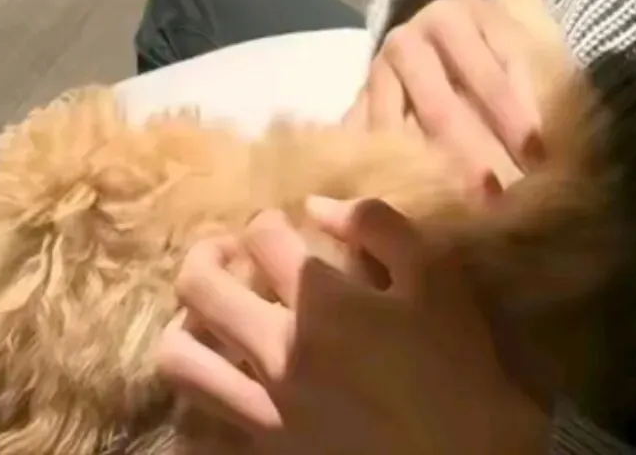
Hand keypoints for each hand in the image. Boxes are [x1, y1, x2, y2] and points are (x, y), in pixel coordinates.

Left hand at [156, 199, 549, 454]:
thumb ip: (376, 224)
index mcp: (320, 301)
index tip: (284, 229)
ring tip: (207, 319)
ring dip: (185, 326)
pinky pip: (201, 428)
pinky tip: (223, 383)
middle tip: (227, 255)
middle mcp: (278, 350)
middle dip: (207, 255)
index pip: (261, 234)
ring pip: (180, 360)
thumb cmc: (454, 362)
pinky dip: (197, 401)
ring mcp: (264, 409)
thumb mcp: (435, 274)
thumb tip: (316, 206)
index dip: (269, 220)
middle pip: (200, 286)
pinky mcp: (265, 453)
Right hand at [346, 0, 545, 189]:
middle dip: (474, 151)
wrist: (436, 50)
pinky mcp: (360, 104)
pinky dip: (392, 173)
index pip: (491, 69)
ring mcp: (381, 72)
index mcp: (458, 15)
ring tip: (459, 210)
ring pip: (406, 128)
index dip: (517, 113)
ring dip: (434, 171)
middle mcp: (412, 38)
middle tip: (498, 197)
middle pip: (445, 103)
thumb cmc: (499, 45)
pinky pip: (374, 142)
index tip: (539, 154)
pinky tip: (411, 203)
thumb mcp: (521, 21)